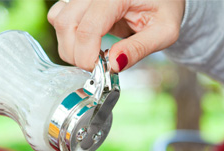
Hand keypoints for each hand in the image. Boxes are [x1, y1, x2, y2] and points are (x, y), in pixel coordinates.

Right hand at [47, 0, 184, 71]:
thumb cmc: (165, 7)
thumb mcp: (164, 31)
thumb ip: (139, 49)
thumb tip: (113, 66)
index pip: (89, 28)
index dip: (87, 56)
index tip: (98, 71)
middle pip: (67, 24)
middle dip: (77, 54)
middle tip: (96, 65)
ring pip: (59, 21)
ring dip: (70, 46)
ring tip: (92, 54)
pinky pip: (58, 16)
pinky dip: (67, 35)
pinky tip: (85, 41)